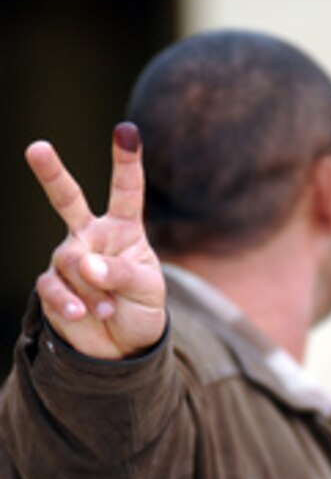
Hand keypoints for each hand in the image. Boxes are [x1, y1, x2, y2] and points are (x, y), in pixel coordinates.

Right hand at [26, 123, 165, 358]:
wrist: (123, 348)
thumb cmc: (141, 309)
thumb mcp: (147, 289)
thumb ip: (121, 272)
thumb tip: (85, 263)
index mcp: (123, 229)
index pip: (125, 190)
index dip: (126, 161)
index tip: (126, 130)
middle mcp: (92, 237)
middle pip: (68, 199)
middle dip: (52, 174)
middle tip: (36, 148)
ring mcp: (69, 261)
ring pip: (70, 260)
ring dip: (90, 286)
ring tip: (107, 309)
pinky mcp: (53, 287)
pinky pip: (53, 287)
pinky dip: (69, 301)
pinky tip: (82, 314)